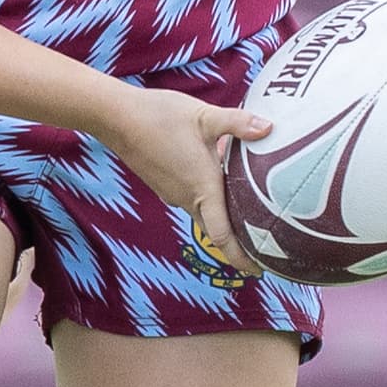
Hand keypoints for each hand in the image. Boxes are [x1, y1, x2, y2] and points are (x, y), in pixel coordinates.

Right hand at [95, 84, 270, 279]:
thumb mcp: (205, 117)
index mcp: (202, 188)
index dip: (241, 257)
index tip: (259, 270)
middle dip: (238, 242)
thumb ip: (238, 124)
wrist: (116, 118)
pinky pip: (192, 198)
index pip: (223, 235)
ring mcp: (173, 193)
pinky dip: (209, 197)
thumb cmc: (159, 116)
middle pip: (217, 229)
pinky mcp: (164, 184)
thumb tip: (270, 128)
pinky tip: (221, 175)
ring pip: (204, 211)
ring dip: (224, 215)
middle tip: (264, 244)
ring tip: (248, 208)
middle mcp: (187, 197)